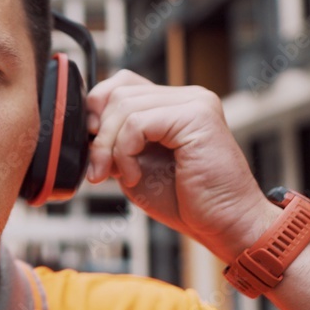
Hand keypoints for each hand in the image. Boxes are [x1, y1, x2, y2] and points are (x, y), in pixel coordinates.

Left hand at [85, 70, 277, 261]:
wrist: (224, 225)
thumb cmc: (186, 201)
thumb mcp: (135, 165)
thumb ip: (115, 141)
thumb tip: (86, 128)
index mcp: (174, 104)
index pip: (122, 84)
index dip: (98, 111)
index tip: (93, 147)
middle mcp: (187, 96)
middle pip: (119, 93)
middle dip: (100, 135)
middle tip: (100, 170)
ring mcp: (195, 102)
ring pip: (124, 105)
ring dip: (110, 146)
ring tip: (123, 175)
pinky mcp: (196, 116)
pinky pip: (137, 122)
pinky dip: (125, 151)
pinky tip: (136, 175)